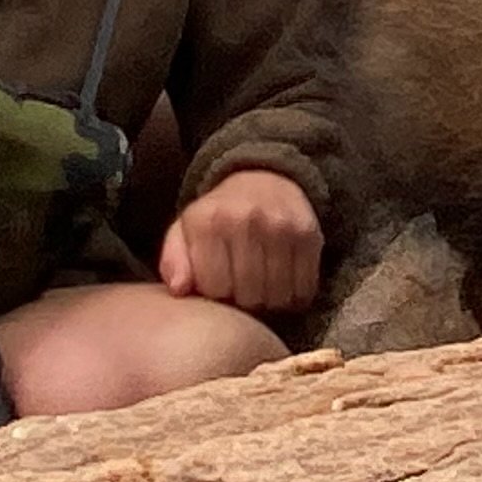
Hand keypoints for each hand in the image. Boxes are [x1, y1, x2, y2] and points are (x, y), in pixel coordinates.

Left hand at [158, 170, 323, 314]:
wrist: (265, 179)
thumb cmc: (219, 216)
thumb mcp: (185, 231)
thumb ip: (174, 261)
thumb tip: (178, 289)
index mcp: (207, 221)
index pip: (213, 288)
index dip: (215, 295)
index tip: (217, 285)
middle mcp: (245, 220)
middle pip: (247, 296)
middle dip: (242, 301)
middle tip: (241, 290)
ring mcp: (280, 227)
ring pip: (277, 297)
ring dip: (269, 303)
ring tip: (261, 289)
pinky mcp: (308, 235)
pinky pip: (304, 288)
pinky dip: (295, 297)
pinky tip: (283, 285)